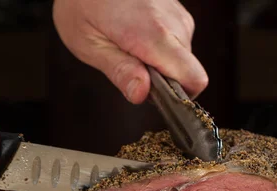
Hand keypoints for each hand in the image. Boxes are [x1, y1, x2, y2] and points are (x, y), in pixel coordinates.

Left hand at [53, 0, 207, 103]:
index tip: (154, 94)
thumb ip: (119, 71)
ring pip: (182, 57)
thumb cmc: (82, 1)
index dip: (179, 96)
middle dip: (162, 78)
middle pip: (186, 71)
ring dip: (159, 60)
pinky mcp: (177, 11)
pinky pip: (178, 41)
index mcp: (155, 35)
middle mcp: (175, 24)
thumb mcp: (88, 44)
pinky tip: (135, 31)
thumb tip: (141, 94)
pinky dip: (160, 45)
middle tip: (129, 62)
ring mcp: (179, 15)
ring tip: (128, 42)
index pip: (194, 79)